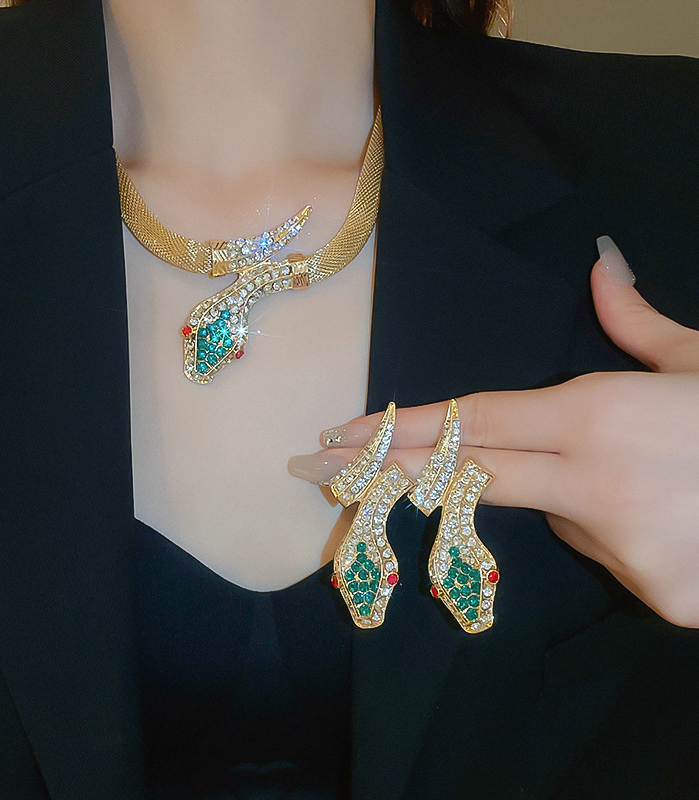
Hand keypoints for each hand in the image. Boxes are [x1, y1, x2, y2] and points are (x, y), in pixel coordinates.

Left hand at [290, 238, 698, 626]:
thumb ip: (640, 323)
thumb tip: (602, 269)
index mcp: (599, 416)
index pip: (471, 423)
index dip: (399, 429)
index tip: (339, 437)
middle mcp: (594, 484)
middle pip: (465, 475)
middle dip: (386, 471)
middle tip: (313, 468)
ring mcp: (622, 547)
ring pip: (554, 514)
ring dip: (573, 492)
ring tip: (653, 469)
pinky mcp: (653, 594)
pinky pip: (604, 549)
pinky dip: (618, 527)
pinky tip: (675, 512)